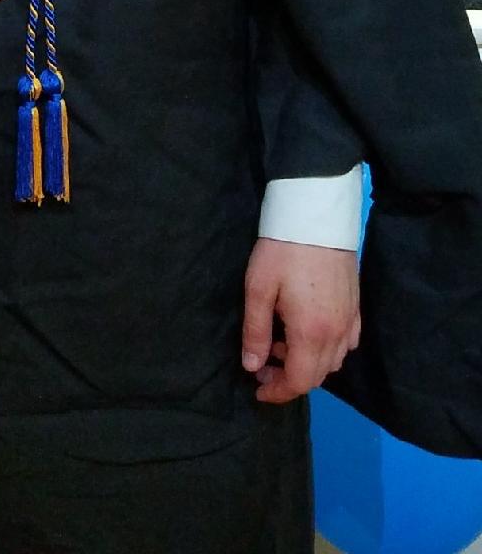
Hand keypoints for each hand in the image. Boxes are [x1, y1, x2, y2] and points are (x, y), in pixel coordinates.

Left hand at [241, 238, 360, 404]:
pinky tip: (308, 332)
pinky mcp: (357, 307)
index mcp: (312, 333)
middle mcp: (337, 334)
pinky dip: (327, 349)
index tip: (257, 389)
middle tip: (262, 364)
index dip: (278, 392)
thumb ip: (255, 331)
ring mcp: (351, 320)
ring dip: (307, 363)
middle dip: (289, 378)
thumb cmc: (282, 251)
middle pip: (318, 375)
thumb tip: (252, 366)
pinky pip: (347, 343)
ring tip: (279, 342)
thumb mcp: (258, 289)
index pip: (300, 381)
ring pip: (333, 361)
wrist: (316, 216)